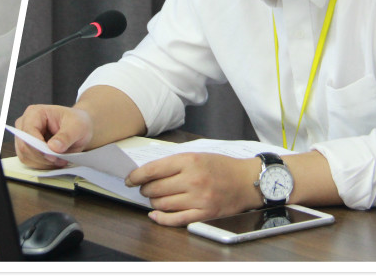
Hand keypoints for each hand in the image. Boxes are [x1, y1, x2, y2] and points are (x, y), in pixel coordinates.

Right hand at [13, 104, 92, 168]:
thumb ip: (66, 137)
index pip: (28, 132)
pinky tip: (55, 161)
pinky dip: (42, 165)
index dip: (38, 146)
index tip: (53, 156)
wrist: (80, 127)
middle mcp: (25, 124)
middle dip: (42, 157)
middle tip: (60, 160)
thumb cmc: (76, 122)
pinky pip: (29, 162)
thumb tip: (53, 147)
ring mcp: (24, 137)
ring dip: (43, 163)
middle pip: (24, 146)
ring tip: (61, 160)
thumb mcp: (77, 126)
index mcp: (35, 113)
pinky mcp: (27, 149)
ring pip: (25, 157)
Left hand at [125, 152, 262, 226]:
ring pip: (162, 204)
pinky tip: (155, 215)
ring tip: (156, 198)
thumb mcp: (198, 155)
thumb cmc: (222, 166)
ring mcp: (198, 199)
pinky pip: (175, 220)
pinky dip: (161, 218)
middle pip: (155, 188)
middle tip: (145, 189)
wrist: (246, 181)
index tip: (130, 179)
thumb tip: (149, 173)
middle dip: (145, 189)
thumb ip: (174, 163)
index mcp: (190, 161)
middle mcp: (193, 180)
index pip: (153, 170)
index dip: (137, 176)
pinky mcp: (203, 214)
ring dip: (154, 202)